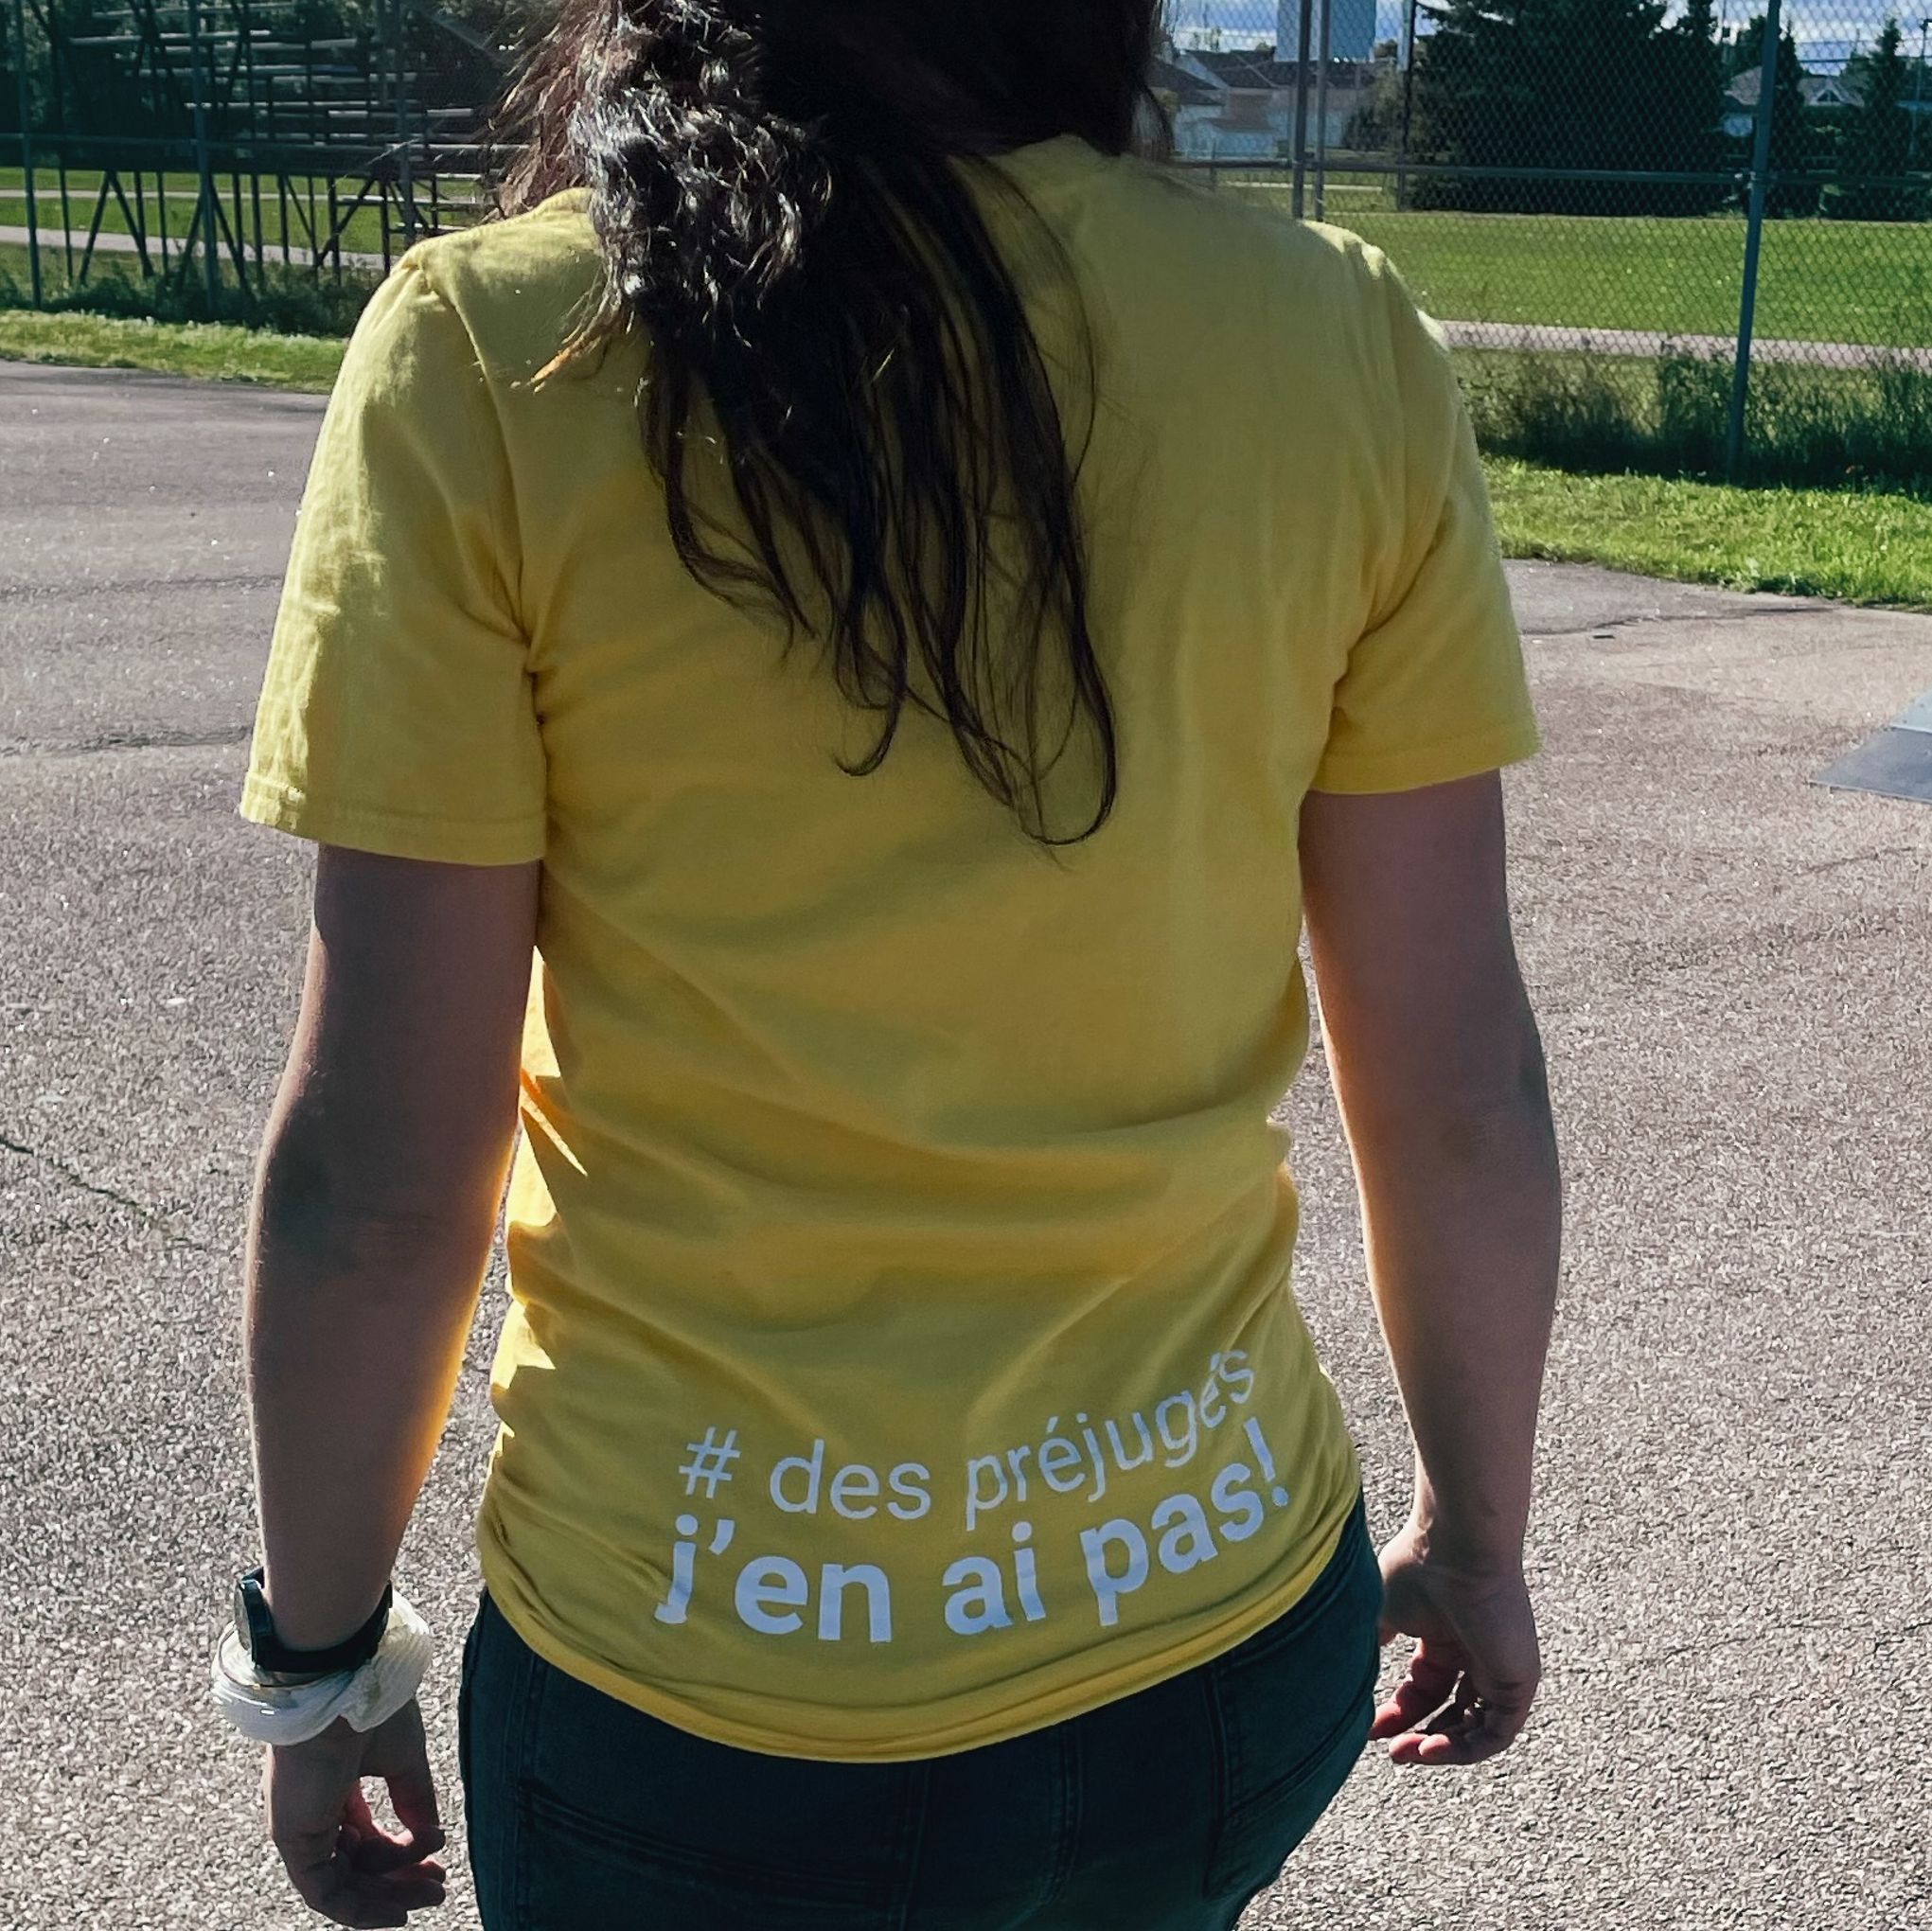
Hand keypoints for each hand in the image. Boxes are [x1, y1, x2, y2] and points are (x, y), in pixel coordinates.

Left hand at [262, 1696, 447, 1927]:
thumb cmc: (370, 1709)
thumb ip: (414, 1800)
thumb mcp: (403, 1759)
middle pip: (357, 1867)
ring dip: (386, 1896)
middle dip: (399, 1882)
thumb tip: (431, 1837)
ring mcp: (299, 1828)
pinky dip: (358, 1908)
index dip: (402, 1855)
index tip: (438, 1858)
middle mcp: (313, 1814)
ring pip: (343, 1884)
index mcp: (334, 1790)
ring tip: (429, 1896)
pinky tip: (395, 1912)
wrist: (341, 1686)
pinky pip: (324, 1891)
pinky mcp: (292, 1839)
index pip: (366, 1839)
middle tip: (438, 1891)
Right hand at [1371, 1520, 1540, 1765]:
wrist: (1457, 1548)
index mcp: (1445, 1634)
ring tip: (1409, 1753)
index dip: (1398, 1713)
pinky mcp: (1518, 1681)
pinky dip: (1465, 1748)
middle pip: (1449, 1710)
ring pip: (1475, 1727)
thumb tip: (1351, 1669)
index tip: (1369, 1729)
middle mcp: (1474, 1653)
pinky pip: (1497, 1732)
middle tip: (1391, 1750)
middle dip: (1418, 1734)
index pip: (1424, 1688)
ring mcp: (1498, 1668)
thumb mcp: (1381, 1610)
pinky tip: (1431, 1748)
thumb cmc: (1418, 1568)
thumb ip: (1371, 1643)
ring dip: (1440, 1748)